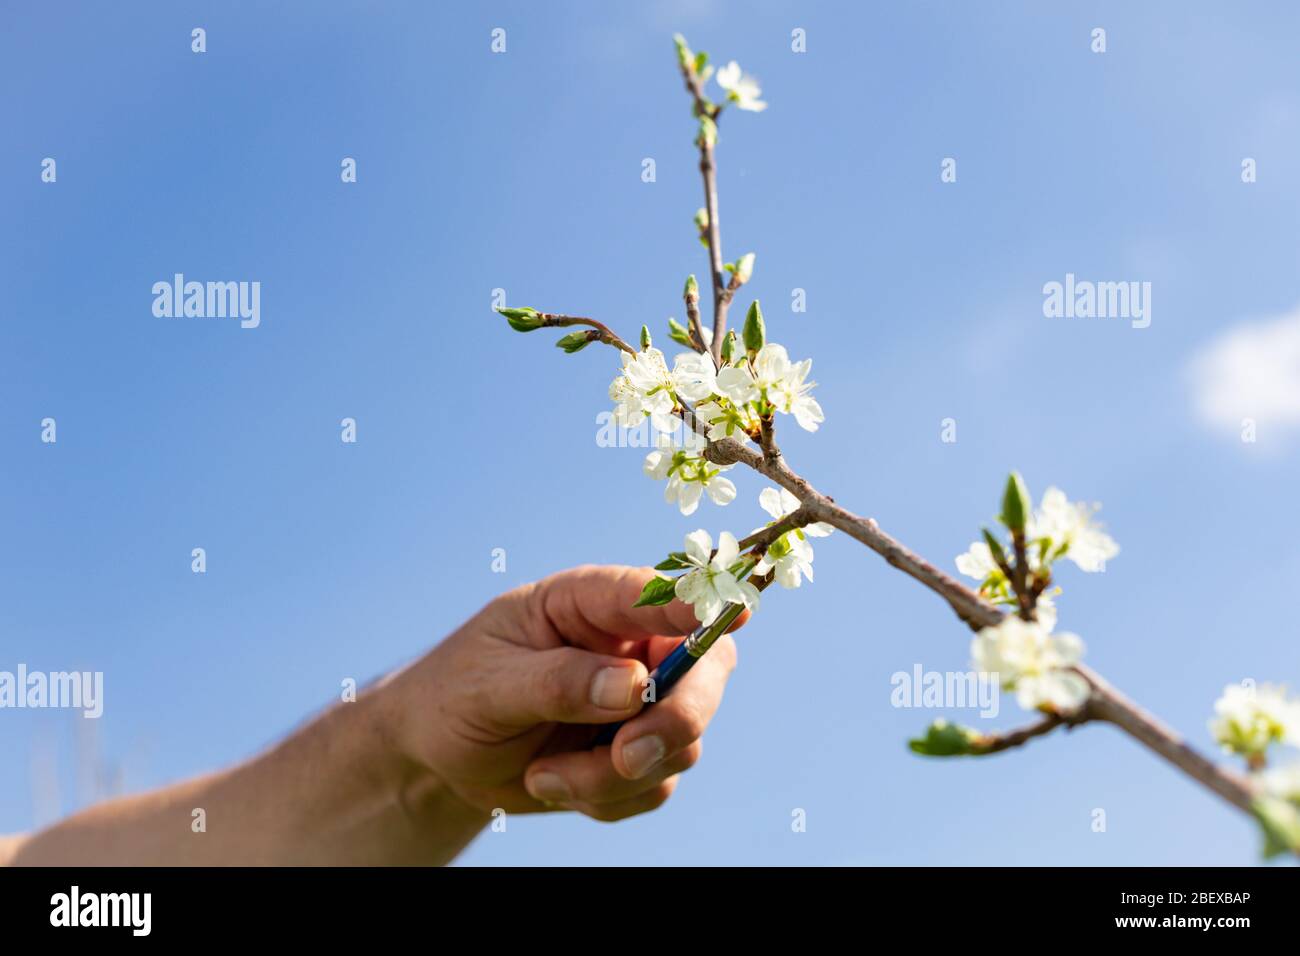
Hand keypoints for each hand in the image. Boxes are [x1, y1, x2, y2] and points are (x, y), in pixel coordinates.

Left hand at [386, 565, 744, 823]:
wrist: (438, 755)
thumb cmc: (454, 696)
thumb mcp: (489, 685)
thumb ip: (559, 681)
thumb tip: (634, 686)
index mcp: (589, 602)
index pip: (656, 594)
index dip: (699, 604)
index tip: (734, 616)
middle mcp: (629, 644)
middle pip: (702, 669)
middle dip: (675, 719)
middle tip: (625, 757)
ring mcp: (640, 700)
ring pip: (682, 740)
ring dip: (614, 774)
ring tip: (544, 775)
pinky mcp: (638, 752)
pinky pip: (657, 784)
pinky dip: (607, 799)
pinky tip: (552, 783)